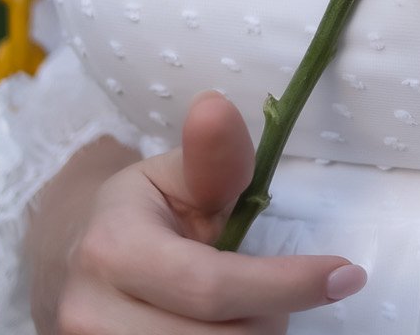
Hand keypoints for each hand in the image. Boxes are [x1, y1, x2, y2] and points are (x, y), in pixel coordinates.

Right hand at [45, 89, 365, 330]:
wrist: (72, 259)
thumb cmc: (142, 211)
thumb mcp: (176, 173)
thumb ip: (213, 158)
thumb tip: (216, 107)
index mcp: (113, 249)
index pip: (213, 285)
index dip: (286, 285)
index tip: (346, 275)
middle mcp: (91, 314)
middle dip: (269, 316)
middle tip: (280, 290)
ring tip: (250, 309)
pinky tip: (228, 326)